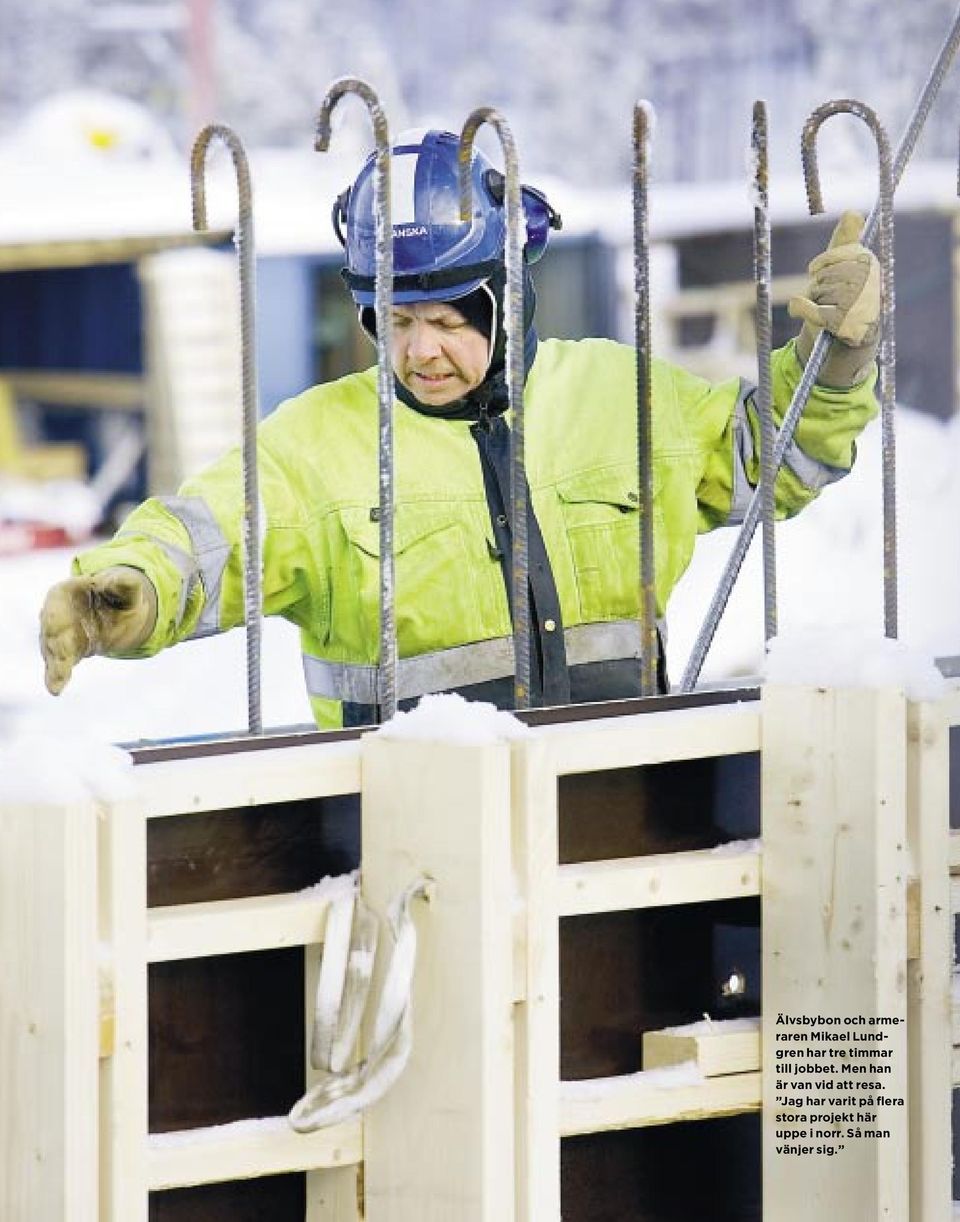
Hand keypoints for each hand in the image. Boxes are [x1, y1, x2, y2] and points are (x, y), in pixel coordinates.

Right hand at [40, 566, 156, 694]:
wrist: (116, 612)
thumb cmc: (118, 597)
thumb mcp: (127, 590)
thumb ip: (125, 586)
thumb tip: (127, 580)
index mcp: (64, 593)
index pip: (56, 605)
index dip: (55, 616)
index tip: (56, 627)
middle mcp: (54, 615)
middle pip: (52, 632)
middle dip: (56, 647)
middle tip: (61, 660)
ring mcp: (57, 637)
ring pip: (53, 653)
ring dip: (55, 668)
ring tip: (55, 685)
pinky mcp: (65, 654)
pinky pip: (59, 666)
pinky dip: (57, 678)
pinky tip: (55, 690)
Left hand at [789, 210, 880, 387]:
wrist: (855, 332)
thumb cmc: (848, 292)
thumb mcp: (847, 263)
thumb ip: (846, 238)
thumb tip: (852, 212)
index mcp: (869, 262)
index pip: (831, 257)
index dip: (821, 265)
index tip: (821, 272)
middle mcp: (867, 281)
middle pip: (822, 275)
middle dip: (818, 284)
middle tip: (828, 294)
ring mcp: (856, 302)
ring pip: (817, 292)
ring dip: (814, 299)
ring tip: (829, 305)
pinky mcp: (843, 322)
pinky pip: (811, 310)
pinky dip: (800, 309)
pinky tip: (799, 308)